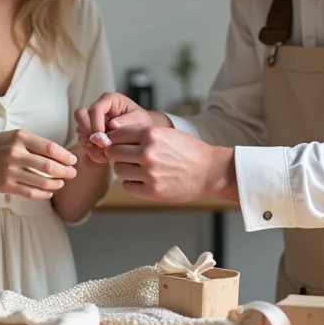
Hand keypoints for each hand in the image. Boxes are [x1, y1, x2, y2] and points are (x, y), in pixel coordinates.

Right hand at [0, 130, 76, 199]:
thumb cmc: (0, 145)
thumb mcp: (15, 136)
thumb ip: (35, 143)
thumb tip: (62, 155)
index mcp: (20, 137)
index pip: (50, 148)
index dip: (65, 156)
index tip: (73, 160)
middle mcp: (15, 154)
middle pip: (48, 166)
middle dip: (65, 172)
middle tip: (73, 173)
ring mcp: (9, 171)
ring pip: (41, 181)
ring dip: (56, 184)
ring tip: (61, 183)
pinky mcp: (5, 186)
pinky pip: (30, 192)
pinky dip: (43, 193)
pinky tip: (49, 192)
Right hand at [73, 92, 153, 163]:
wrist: (141, 137)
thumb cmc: (141, 124)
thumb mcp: (140, 120)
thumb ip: (127, 121)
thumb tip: (112, 125)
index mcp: (109, 100)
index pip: (95, 109)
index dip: (96, 124)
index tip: (104, 140)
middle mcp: (97, 109)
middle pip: (80, 116)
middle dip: (88, 133)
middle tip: (102, 146)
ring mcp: (91, 122)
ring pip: (80, 131)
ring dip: (90, 145)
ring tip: (105, 156)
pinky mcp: (88, 135)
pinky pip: (83, 144)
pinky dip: (91, 153)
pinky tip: (104, 158)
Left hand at [104, 126, 236, 202]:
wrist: (210, 171)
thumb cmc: (189, 151)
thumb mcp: (167, 133)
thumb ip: (142, 134)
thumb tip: (114, 138)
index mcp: (151, 134)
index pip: (117, 135)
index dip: (115, 139)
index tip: (118, 144)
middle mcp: (148, 153)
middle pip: (113, 153)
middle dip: (117, 155)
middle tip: (127, 157)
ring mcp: (149, 173)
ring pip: (119, 170)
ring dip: (125, 169)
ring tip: (138, 169)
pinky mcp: (152, 191)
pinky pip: (127, 186)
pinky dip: (133, 184)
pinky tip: (144, 180)